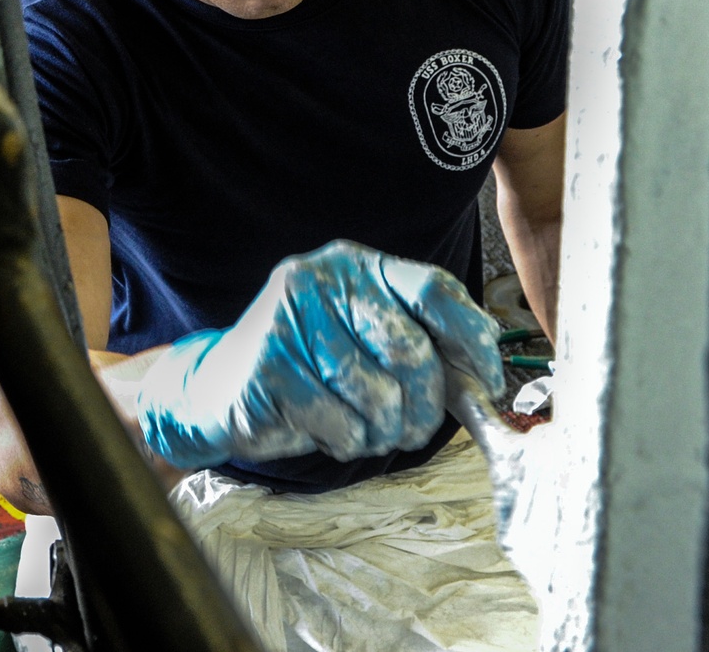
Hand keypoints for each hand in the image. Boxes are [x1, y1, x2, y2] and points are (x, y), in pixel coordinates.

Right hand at [136, 240, 503, 469]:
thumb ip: (420, 340)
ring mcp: (290, 320)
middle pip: (410, 349)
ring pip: (378, 395)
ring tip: (363, 428)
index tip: (487, 382)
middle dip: (425, 405)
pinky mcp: (270, 368)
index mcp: (356, 265)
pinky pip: (340, 424)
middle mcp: (321, 279)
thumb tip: (485, 371)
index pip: (432, 288)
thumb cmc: (310, 362)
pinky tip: (327, 429)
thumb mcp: (363, 333)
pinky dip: (345, 442)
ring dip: (382, 430)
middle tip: (415, 427)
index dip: (471, 338)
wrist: (220, 384)